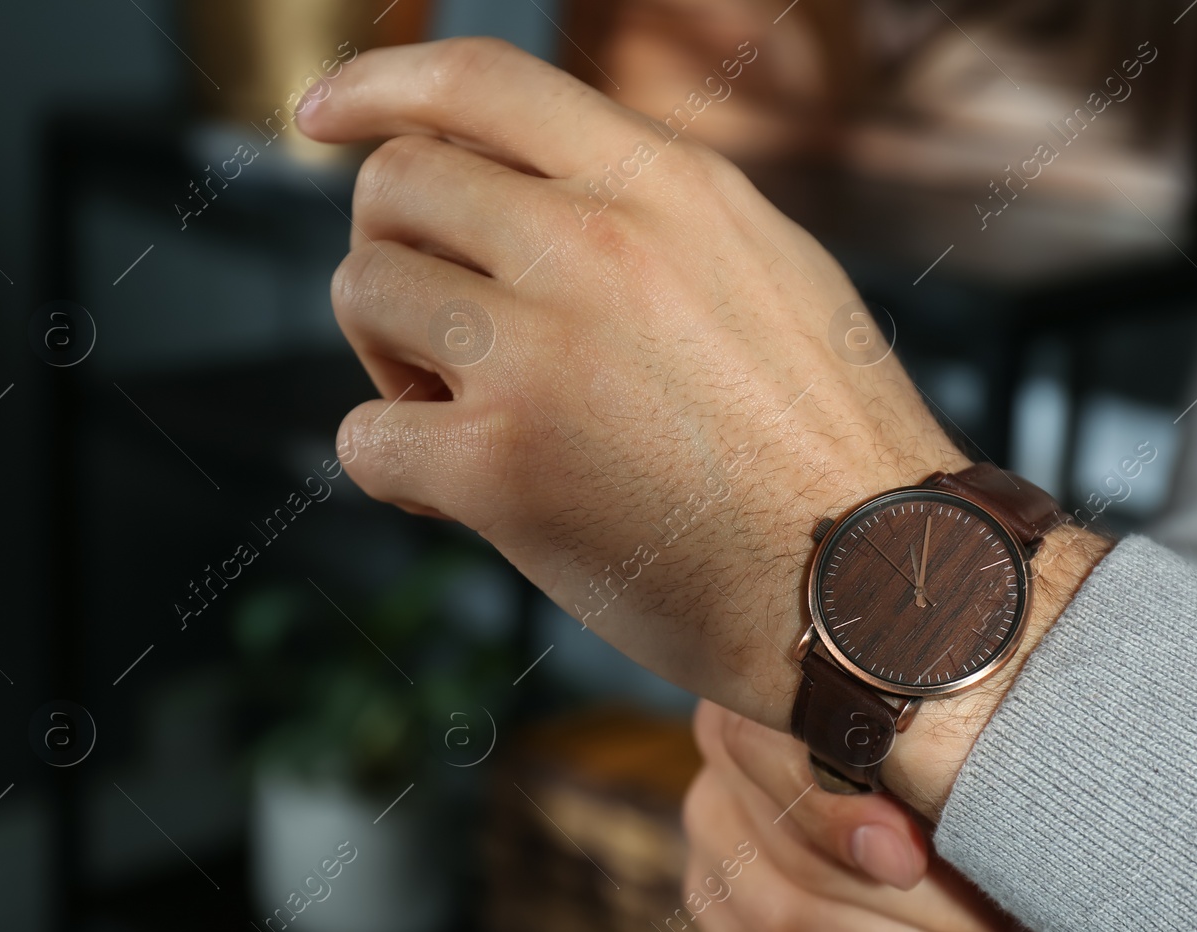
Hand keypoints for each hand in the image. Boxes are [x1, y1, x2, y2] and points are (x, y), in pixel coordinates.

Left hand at [303, 38, 1111, 818]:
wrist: (873, 585)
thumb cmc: (825, 444)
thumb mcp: (764, 267)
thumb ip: (648, 208)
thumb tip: (528, 183)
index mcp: (665, 185)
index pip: (480, 81)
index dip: (379, 85)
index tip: (323, 116)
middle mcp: (595, 246)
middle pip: (394, 185)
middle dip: (393, 252)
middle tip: (444, 334)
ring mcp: (540, 352)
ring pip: (362, 291)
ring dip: (391, 356)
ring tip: (467, 413)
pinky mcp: (499, 465)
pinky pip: (362, 435)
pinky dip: (395, 464)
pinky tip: (459, 493)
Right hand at [684, 699, 1014, 931]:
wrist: (931, 769)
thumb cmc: (942, 732)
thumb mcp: (935, 718)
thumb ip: (918, 751)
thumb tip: (897, 856)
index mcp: (749, 714)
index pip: (764, 760)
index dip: (835, 815)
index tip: (912, 858)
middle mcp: (716, 787)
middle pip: (794, 867)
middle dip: (921, 909)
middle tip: (1009, 921)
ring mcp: (717, 868)